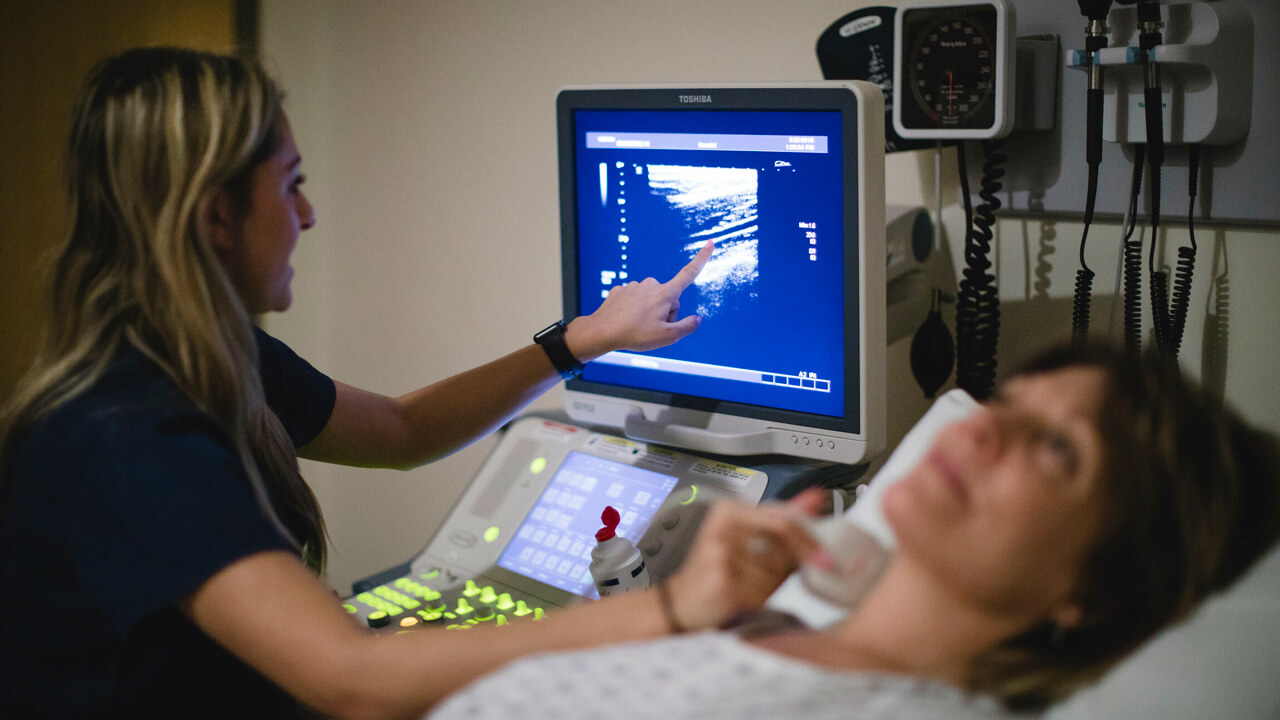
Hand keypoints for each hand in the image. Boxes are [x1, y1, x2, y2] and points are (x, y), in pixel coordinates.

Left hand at [563, 240, 713, 361]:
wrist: (601, 332)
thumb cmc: (635, 335)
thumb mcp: (667, 337)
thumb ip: (687, 327)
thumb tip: (698, 319)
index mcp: (665, 294)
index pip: (688, 274)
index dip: (702, 258)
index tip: (710, 242)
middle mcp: (650, 284)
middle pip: (668, 299)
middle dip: (665, 313)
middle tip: (651, 328)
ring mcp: (634, 286)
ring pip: (650, 300)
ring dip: (648, 312)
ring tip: (636, 325)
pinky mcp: (620, 290)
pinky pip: (634, 300)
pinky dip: (632, 310)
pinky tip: (625, 319)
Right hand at [661, 489, 826, 631]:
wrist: (682, 605)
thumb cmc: (720, 574)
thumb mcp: (752, 543)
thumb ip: (783, 523)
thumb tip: (815, 500)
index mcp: (729, 510)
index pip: (782, 514)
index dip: (810, 532)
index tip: (829, 549)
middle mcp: (721, 525)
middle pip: (782, 532)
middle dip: (807, 553)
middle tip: (824, 567)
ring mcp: (718, 552)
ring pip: (774, 567)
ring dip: (775, 583)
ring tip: (755, 587)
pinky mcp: (718, 580)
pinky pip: (759, 590)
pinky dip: (760, 599)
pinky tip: (745, 599)